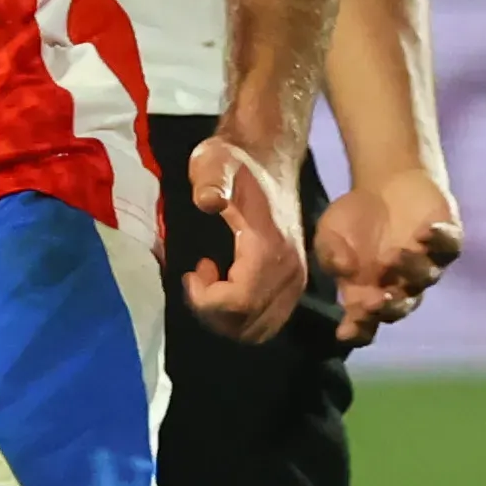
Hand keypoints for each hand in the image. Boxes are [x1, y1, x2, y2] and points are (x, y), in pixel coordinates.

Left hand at [184, 133, 307, 342]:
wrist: (270, 157)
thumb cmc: (235, 160)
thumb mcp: (215, 161)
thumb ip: (211, 180)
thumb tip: (207, 201)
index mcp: (270, 248)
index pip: (240, 302)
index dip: (206, 300)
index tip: (190, 273)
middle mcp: (290, 272)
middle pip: (250, 324)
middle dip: (213, 312)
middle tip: (196, 279)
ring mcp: (296, 280)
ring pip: (260, 328)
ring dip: (226, 316)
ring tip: (209, 280)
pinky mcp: (294, 282)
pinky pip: (268, 319)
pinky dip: (242, 314)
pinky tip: (226, 282)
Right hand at [316, 167, 461, 345]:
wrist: (387, 183)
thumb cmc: (355, 217)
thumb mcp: (329, 232)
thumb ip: (330, 253)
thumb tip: (343, 269)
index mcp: (369, 289)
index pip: (365, 320)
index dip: (358, 329)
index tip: (346, 331)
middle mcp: (401, 283)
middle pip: (401, 306)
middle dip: (389, 307)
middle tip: (375, 300)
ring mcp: (427, 263)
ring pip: (425, 277)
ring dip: (411, 270)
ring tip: (393, 255)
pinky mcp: (447, 240)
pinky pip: (449, 246)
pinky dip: (439, 241)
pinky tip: (424, 233)